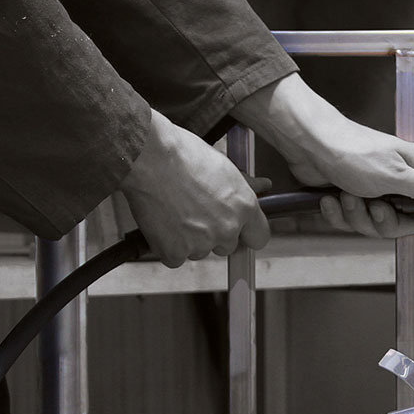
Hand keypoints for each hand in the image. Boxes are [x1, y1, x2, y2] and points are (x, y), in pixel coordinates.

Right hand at [119, 109, 269, 266]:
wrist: (149, 158)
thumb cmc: (183, 155)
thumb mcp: (223, 165)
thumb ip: (245, 183)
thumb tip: (264, 186)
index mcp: (244, 207)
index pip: (259, 237)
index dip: (246, 234)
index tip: (238, 230)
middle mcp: (227, 229)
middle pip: (227, 246)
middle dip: (214, 234)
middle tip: (195, 211)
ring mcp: (202, 243)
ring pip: (199, 252)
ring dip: (189, 239)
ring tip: (175, 211)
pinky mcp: (175, 252)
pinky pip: (175, 258)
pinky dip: (167, 245)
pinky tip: (162, 222)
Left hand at [233, 74, 413, 237]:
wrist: (307, 144)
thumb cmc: (352, 152)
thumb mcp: (395, 175)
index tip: (407, 217)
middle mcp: (400, 182)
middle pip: (403, 223)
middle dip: (382, 221)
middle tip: (371, 205)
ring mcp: (376, 190)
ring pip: (375, 224)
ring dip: (357, 215)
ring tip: (347, 194)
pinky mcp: (353, 197)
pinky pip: (352, 221)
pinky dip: (339, 213)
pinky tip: (331, 198)